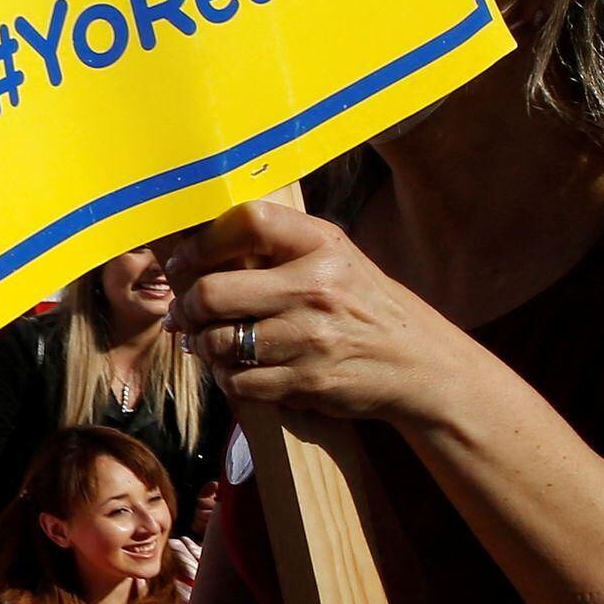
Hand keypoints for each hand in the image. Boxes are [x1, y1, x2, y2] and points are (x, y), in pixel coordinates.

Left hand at [164, 200, 470, 429]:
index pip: (247, 222)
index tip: (184, 262)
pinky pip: (238, 382)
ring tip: (210, 343)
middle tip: (185, 313)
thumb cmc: (363, 306)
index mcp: (322, 245)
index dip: (203, 242)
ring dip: (205, 346)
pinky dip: (228, 378)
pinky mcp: (308, 380)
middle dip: (188, 307)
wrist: (419, 364)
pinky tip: (237, 370)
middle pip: (213, 292)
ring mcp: (310, 337)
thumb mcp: (335, 260)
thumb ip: (280, 249)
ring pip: (219, 342)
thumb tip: (199, 254)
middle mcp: (315, 288)